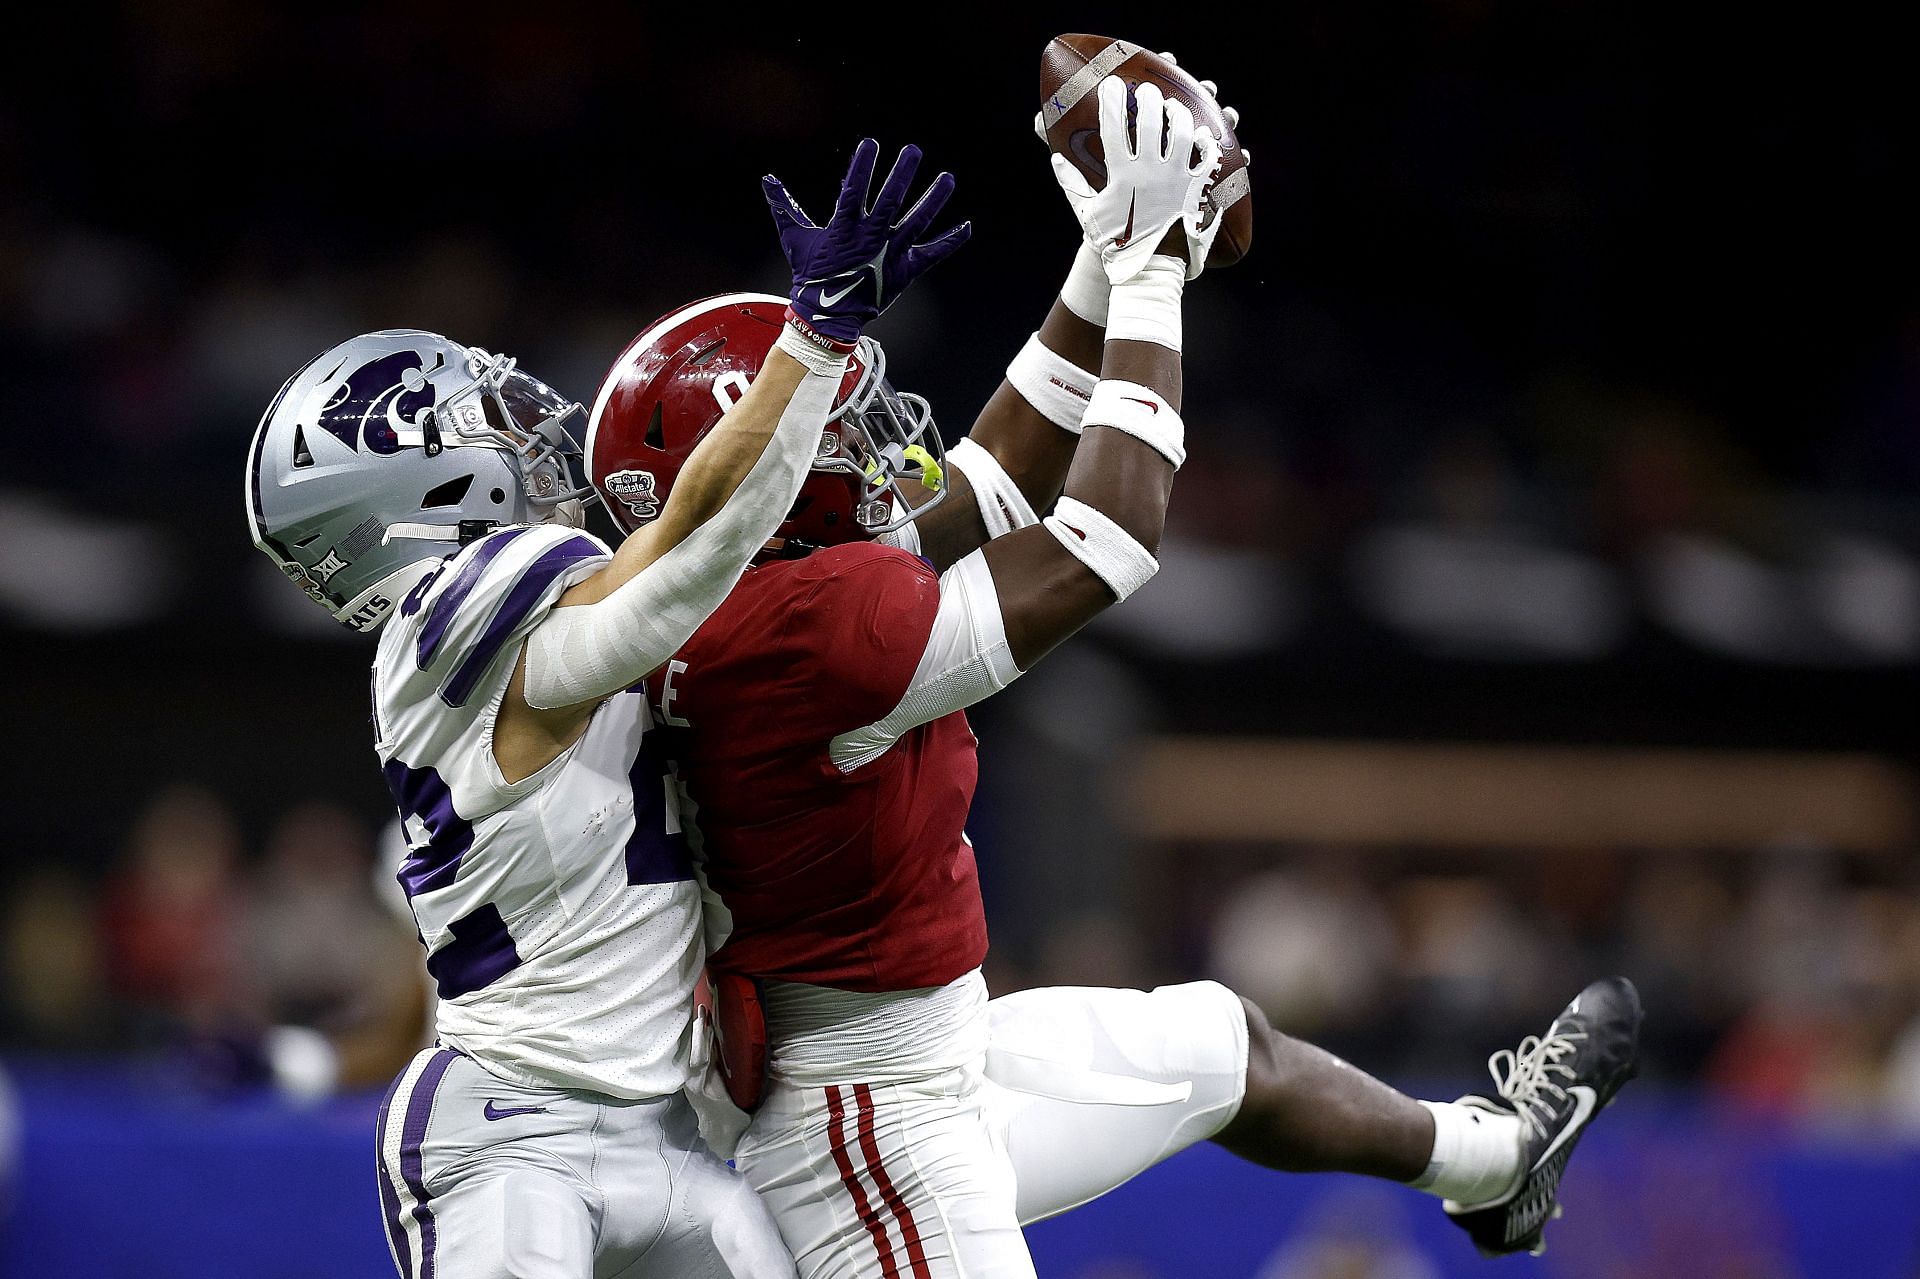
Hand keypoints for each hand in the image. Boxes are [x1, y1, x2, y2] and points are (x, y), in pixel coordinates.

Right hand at [763, 139, 970, 345]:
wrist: (826, 315)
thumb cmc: (811, 276)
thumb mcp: (796, 239)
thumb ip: (785, 207)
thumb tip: (767, 181)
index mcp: (845, 227)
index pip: (855, 189)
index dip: (863, 166)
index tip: (871, 143)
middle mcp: (871, 237)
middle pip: (891, 199)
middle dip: (903, 173)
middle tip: (914, 150)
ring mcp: (891, 253)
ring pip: (917, 222)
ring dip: (933, 199)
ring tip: (948, 178)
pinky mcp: (904, 270)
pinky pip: (932, 254)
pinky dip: (950, 242)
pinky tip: (966, 227)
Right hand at [1049, 78, 1220, 285]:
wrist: (1147, 271)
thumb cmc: (1115, 244)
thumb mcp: (1087, 214)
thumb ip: (1071, 185)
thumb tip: (1056, 159)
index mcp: (1121, 176)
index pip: (1112, 127)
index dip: (1111, 101)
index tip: (1110, 84)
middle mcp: (1150, 173)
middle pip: (1151, 120)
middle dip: (1149, 98)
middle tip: (1147, 91)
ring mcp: (1177, 180)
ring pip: (1182, 132)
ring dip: (1179, 113)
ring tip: (1173, 106)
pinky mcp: (1196, 190)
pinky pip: (1208, 158)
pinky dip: (1207, 143)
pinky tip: (1201, 134)